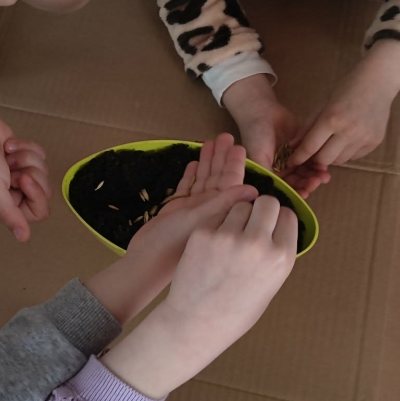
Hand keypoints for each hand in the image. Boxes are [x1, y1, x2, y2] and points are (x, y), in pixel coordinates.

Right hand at [0, 116, 51, 241]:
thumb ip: (9, 214)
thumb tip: (23, 238)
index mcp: (7, 208)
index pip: (39, 212)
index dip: (35, 194)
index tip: (21, 179)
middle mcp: (15, 194)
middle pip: (45, 191)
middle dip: (30, 172)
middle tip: (11, 168)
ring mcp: (20, 175)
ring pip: (43, 170)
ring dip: (25, 158)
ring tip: (6, 156)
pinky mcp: (24, 158)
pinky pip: (40, 155)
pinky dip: (25, 147)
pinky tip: (8, 147)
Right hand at [85, 134, 257, 324]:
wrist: (145, 263)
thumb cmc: (171, 244)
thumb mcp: (199, 220)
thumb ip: (224, 204)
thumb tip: (254, 190)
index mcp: (217, 211)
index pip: (231, 183)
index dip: (235, 164)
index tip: (240, 146)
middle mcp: (207, 208)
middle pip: (217, 178)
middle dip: (221, 158)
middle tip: (226, 137)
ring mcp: (192, 210)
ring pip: (202, 181)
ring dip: (206, 162)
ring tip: (209, 142)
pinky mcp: (176, 212)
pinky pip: (187, 189)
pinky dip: (190, 176)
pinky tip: (194, 163)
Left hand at [101, 195, 296, 398]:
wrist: (197, 323)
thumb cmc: (236, 310)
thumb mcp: (271, 285)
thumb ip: (275, 253)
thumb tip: (277, 224)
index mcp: (281, 258)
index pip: (288, 215)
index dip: (278, 220)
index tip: (271, 227)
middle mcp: (258, 244)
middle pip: (267, 202)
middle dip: (261, 210)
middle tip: (252, 224)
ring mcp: (228, 237)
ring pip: (241, 206)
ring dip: (238, 215)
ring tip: (231, 239)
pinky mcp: (203, 233)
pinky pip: (217, 216)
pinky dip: (217, 225)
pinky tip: (214, 246)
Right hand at [223, 76, 329, 197]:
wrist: (262, 112)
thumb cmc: (255, 136)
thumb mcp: (259, 158)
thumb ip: (268, 176)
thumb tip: (277, 197)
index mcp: (270, 175)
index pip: (285, 188)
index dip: (295, 193)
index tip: (305, 194)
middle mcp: (281, 170)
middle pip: (297, 182)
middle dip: (308, 184)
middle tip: (317, 182)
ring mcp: (292, 159)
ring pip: (306, 172)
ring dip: (315, 176)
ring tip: (324, 176)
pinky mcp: (302, 148)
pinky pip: (311, 158)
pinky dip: (318, 164)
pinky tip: (324, 167)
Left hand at [289, 39, 399, 168]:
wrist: (378, 82)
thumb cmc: (346, 89)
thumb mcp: (322, 104)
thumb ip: (307, 127)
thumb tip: (293, 146)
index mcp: (332, 118)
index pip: (310, 147)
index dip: (298, 157)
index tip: (291, 162)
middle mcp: (349, 131)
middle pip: (324, 159)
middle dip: (315, 158)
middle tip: (314, 151)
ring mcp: (364, 138)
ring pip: (339, 160)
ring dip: (331, 155)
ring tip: (332, 142)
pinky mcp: (375, 142)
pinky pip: (354, 157)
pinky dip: (346, 152)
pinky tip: (347, 139)